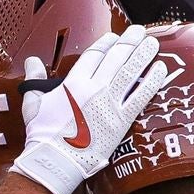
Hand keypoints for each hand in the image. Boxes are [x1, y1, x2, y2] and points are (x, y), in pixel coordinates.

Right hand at [10, 25, 165, 193]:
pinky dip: (152, 80)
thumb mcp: (33, 104)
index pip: (95, 54)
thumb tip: (32, 61)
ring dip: (144, 54)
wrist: (56, 161)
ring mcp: (109, 103)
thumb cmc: (44, 136)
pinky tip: (160, 69)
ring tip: (152, 44)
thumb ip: (35, 80)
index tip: (114, 37)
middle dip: (130, 41)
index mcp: (73, 83)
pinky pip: (141, 95)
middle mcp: (94, 88)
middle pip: (117, 57)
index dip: (107, 43)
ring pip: (131, 71)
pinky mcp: (122, 120)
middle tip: (139, 32)